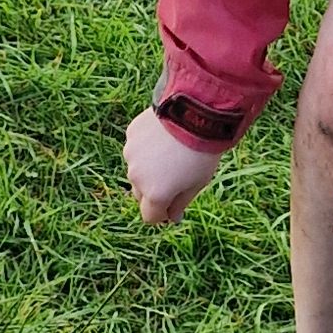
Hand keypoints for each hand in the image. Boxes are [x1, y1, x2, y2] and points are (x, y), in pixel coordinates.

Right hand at [126, 107, 228, 225]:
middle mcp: (137, 177)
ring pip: (137, 170)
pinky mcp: (130, 135)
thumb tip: (172, 218)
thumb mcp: (197, 183)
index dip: (162, 214)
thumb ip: (180, 204)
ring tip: (171, 153)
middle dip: (154, 191)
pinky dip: (146, 148)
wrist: (195, 114)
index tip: (174, 205)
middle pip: (141, 194)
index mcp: (155, 194)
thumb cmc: (201, 153)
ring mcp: (131, 154)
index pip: (149, 216)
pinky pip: (136, 148)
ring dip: (149, 168)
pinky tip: (163, 138)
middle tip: (175, 176)